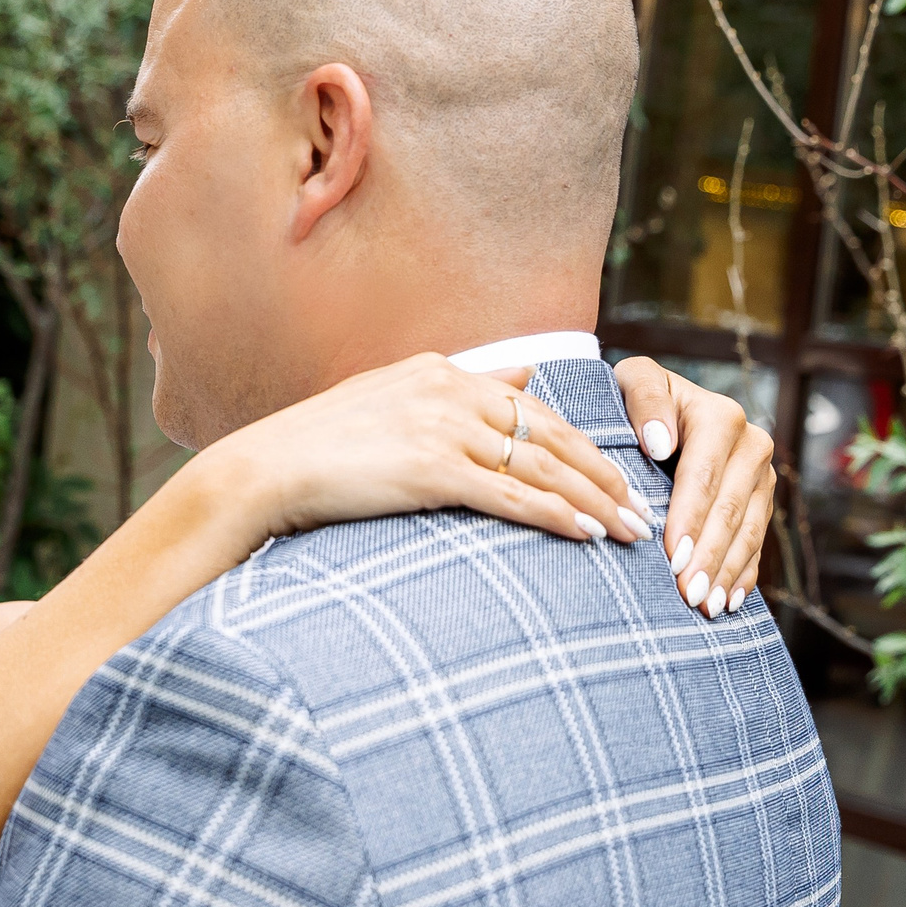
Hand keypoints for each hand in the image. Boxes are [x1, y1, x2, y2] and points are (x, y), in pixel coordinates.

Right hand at [203, 354, 649, 548]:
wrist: (263, 471)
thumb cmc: (315, 451)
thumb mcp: (386, 405)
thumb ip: (447, 398)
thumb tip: (509, 386)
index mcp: (441, 373)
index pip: (531, 407)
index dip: (580, 444)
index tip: (613, 473)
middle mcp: (449, 391)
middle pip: (549, 435)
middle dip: (603, 474)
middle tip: (641, 509)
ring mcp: (441, 429)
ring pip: (539, 466)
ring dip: (592, 500)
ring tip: (627, 531)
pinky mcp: (431, 470)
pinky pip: (508, 495)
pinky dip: (553, 514)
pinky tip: (584, 533)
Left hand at [610, 357, 777, 617]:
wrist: (660, 405)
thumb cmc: (636, 397)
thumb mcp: (635, 382)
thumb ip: (646, 399)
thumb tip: (661, 442)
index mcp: (721, 417)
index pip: (703, 478)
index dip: (690, 519)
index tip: (673, 557)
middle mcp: (752, 446)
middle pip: (729, 510)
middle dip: (709, 556)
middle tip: (690, 595)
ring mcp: (761, 477)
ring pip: (748, 532)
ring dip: (727, 572)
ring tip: (708, 607)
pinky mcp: (762, 501)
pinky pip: (757, 543)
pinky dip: (742, 575)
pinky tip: (730, 602)